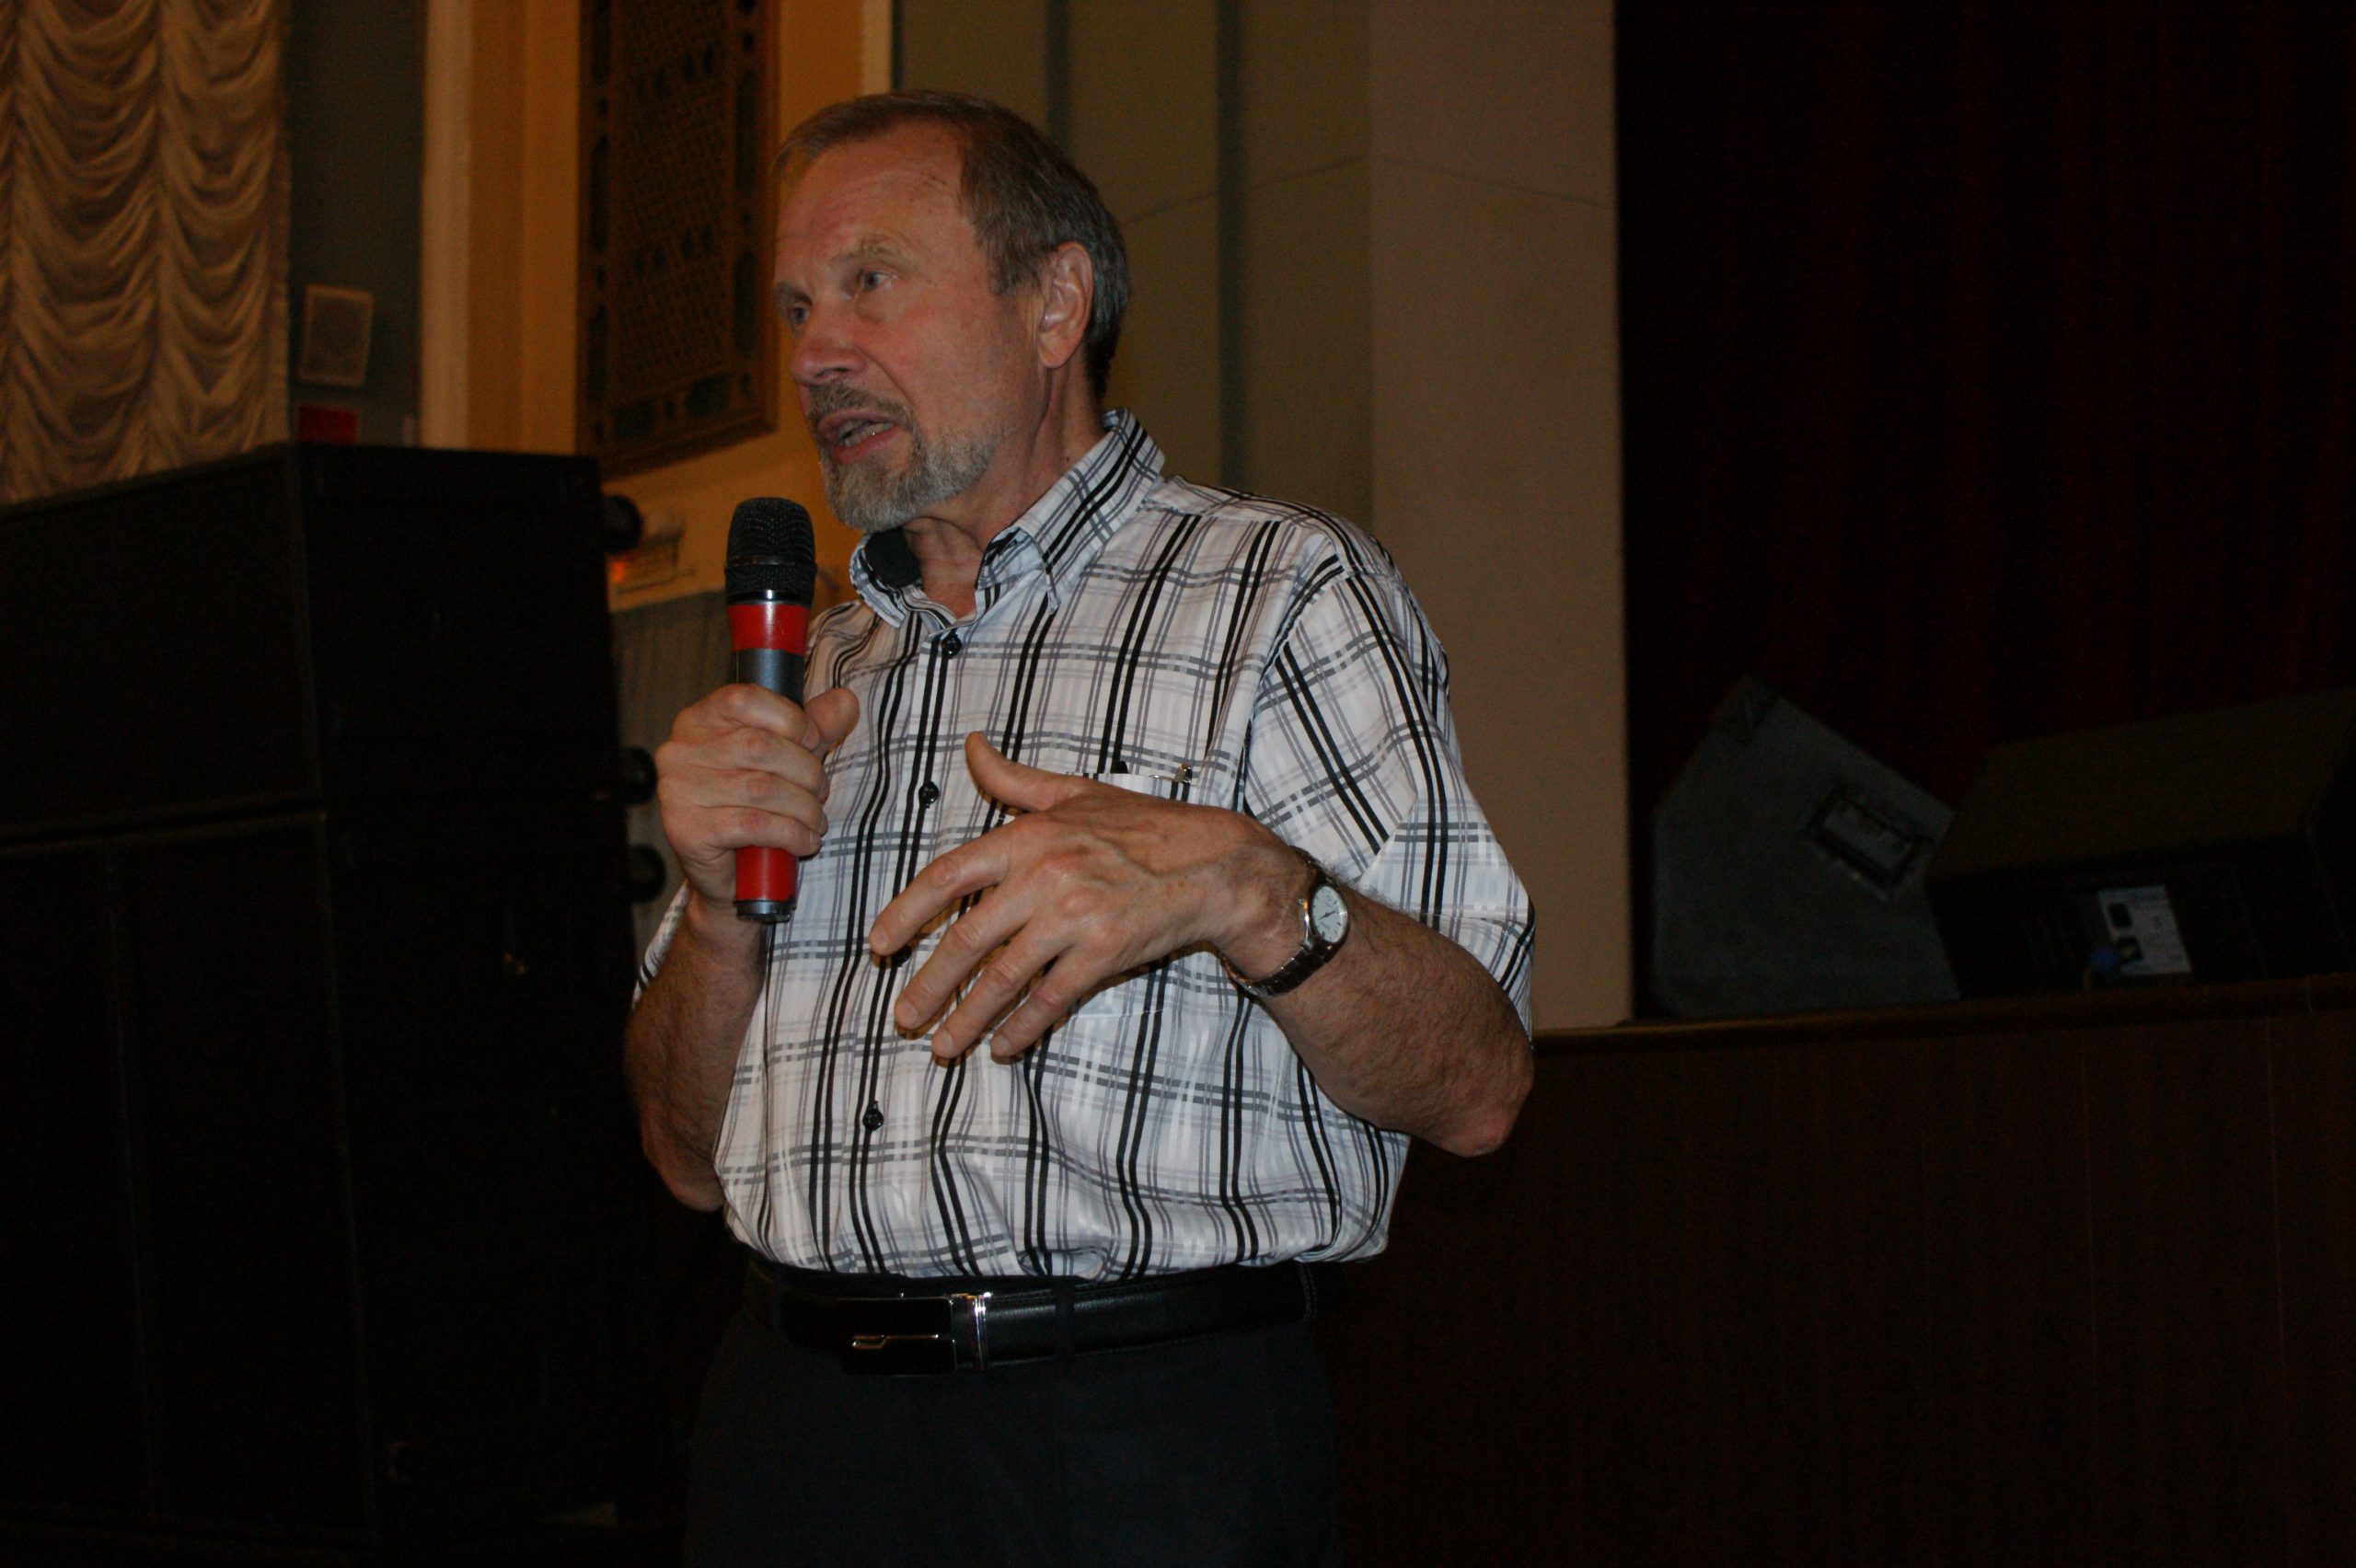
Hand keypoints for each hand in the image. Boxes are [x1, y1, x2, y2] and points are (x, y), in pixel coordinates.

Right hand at [653, 684, 859, 909]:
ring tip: (815, 820)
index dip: (791, 719)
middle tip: (820, 792)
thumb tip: (845, 701)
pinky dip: (791, 833)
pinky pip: (753, 825)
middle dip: (806, 771)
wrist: (730, 876)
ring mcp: (677, 791)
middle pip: (759, 746)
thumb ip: (814, 727)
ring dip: (804, 807)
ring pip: (761, 788)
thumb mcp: (787, 759)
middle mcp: (679, 751)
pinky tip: (804, 841)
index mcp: (698, 721)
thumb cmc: (755, 807)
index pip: (744, 699)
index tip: (813, 743)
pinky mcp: (685, 830)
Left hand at [870, 734, 1296, 1063]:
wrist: (1215, 864)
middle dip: (929, 984)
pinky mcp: (1104, 952)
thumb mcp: (1075, 793)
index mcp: (1029, 834)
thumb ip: (1015, 780)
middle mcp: (1045, 874)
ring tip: (941, 1045)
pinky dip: (1021, 1028)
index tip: (880, 946)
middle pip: (966, 939)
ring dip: (966, 1017)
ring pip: (1003, 977)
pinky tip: (1002, 1048)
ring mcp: (1074, 916)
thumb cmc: (1145, 827)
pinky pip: (1049, 998)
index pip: (947, 876)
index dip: (906, 913)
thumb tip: (972, 747)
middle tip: (903, 1016)